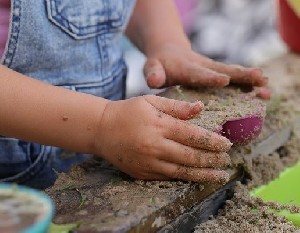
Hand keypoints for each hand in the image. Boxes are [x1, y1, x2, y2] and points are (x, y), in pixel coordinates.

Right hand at [93, 95, 231, 182]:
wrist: (101, 129)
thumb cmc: (128, 112)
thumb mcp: (151, 101)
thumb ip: (177, 106)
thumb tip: (201, 108)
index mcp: (159, 125)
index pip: (193, 135)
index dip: (213, 141)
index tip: (227, 144)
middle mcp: (155, 145)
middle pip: (191, 156)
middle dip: (212, 159)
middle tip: (226, 159)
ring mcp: (148, 162)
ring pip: (183, 171)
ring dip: (204, 174)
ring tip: (220, 175)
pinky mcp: (142, 173)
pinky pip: (168, 178)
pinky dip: (186, 178)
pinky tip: (197, 178)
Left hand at [144, 44, 269, 97]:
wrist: (169, 52)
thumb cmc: (160, 64)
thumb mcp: (152, 67)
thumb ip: (153, 73)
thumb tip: (154, 81)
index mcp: (186, 68)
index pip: (198, 73)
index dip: (210, 78)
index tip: (224, 80)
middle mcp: (203, 67)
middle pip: (223, 70)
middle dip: (240, 75)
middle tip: (258, 78)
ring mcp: (212, 69)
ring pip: (232, 73)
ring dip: (249, 80)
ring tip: (267, 86)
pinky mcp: (217, 73)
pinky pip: (234, 78)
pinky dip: (248, 84)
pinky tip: (263, 91)